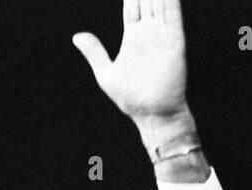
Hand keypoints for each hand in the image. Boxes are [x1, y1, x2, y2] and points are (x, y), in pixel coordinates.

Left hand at [73, 0, 192, 141]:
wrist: (152, 116)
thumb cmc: (131, 99)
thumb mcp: (106, 74)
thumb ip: (95, 52)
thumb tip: (77, 36)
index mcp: (133, 38)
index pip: (132, 4)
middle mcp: (149, 33)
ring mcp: (162, 36)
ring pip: (159, 2)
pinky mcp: (174, 42)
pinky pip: (172, 15)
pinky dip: (169, 0)